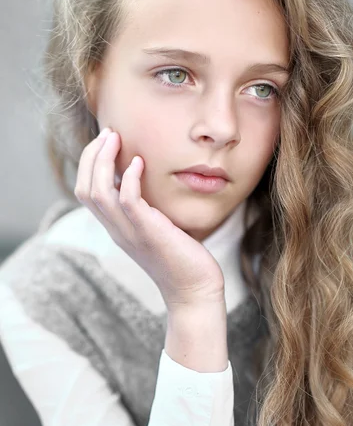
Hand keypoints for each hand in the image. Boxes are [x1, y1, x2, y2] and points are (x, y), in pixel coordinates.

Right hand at [74, 128, 225, 309]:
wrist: (195, 292)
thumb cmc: (182, 259)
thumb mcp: (157, 230)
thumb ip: (147, 210)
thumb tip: (150, 186)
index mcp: (116, 228)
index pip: (86, 192)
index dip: (89, 164)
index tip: (104, 141)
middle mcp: (117, 230)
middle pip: (84, 189)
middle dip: (90, 156)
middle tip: (107, 133)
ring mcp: (130, 233)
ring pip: (98, 192)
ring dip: (103, 161)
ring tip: (115, 138)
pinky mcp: (149, 233)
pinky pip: (127, 201)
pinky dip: (128, 178)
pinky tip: (139, 162)